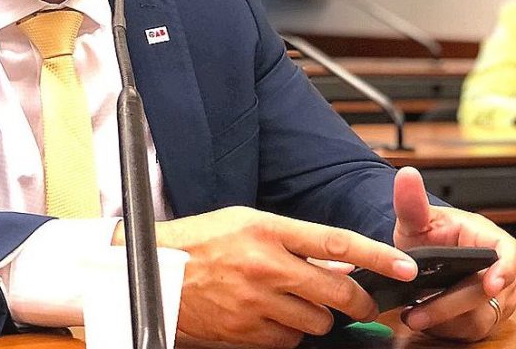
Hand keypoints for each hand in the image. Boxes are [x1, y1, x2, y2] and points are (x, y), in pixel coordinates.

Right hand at [113, 206, 417, 348]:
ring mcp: (257, 303)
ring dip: (317, 318)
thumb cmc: (200, 242)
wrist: (155, 273)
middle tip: (363, 303)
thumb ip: (291, 240)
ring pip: (316, 323)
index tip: (405, 265)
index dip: (376, 255)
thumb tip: (335, 263)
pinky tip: (269, 316)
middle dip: (359, 303)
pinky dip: (288, 333)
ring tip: (294, 303)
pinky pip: (288, 341)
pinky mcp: (248, 333)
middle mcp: (265, 265)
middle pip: (337, 294)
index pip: (335, 242)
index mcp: (266, 229)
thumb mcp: (244, 224)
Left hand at [393, 166, 515, 340]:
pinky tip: (422, 320)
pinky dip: (444, 328)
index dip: (504, 272)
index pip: (510, 257)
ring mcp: (494, 299)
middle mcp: (499, 272)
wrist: (423, 254)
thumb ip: (411, 202)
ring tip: (413, 316)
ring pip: (476, 318)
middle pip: (485, 295)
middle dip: (449, 305)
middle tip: (418, 313)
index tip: (490, 284)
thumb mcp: (416, 219)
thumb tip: (406, 174)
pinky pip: (468, 330)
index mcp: (490, 241)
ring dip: (443, 320)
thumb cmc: (428, 234)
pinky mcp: (481, 317)